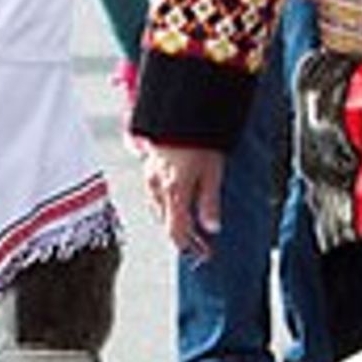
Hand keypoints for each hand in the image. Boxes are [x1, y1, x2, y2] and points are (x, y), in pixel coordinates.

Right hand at [142, 144, 224, 259]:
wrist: (180, 107)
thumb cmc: (198, 137)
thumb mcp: (212, 170)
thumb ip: (210, 201)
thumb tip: (211, 227)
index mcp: (173, 192)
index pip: (176, 231)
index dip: (189, 247)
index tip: (204, 254)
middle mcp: (157, 187)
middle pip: (166, 222)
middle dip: (183, 236)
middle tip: (201, 244)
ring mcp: (150, 176)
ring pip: (158, 208)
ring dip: (173, 220)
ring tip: (190, 225)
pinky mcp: (148, 165)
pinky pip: (154, 193)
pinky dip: (165, 204)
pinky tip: (175, 201)